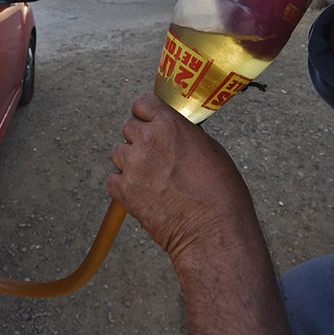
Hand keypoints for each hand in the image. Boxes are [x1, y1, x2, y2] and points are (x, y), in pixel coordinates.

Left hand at [107, 94, 257, 265]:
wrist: (213, 231)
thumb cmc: (221, 192)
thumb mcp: (209, 148)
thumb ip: (183, 134)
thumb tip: (172, 133)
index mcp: (170, 124)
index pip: (142, 103)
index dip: (146, 114)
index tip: (150, 122)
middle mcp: (148, 140)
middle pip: (128, 127)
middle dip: (139, 139)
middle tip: (155, 156)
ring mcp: (133, 166)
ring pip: (118, 153)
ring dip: (130, 161)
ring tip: (151, 177)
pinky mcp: (124, 192)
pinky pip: (112, 180)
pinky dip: (123, 185)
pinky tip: (142, 193)